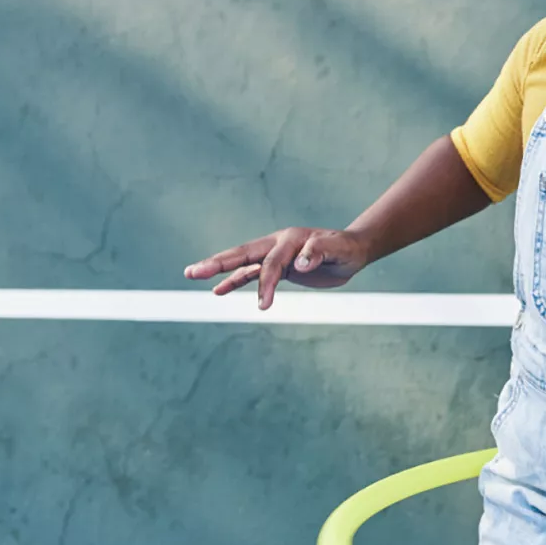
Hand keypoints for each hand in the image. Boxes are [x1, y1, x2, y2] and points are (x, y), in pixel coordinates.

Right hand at [183, 227, 369, 309]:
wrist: (352, 251)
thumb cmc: (347, 249)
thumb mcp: (339, 250)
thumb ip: (319, 253)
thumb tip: (300, 264)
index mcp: (290, 239)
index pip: (273, 263)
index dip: (267, 282)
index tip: (263, 305)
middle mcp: (278, 244)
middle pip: (243, 254)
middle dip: (218, 263)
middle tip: (193, 272)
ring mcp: (275, 255)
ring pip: (243, 263)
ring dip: (220, 270)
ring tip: (193, 275)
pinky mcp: (277, 267)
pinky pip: (252, 273)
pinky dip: (235, 281)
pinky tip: (219, 290)